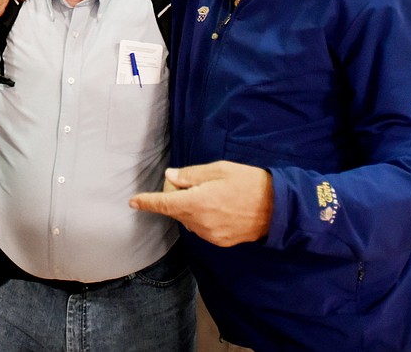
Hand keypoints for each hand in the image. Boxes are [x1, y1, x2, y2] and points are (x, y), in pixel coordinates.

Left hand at [129, 161, 272, 246]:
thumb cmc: (248, 183)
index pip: (163, 203)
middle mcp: (199, 222)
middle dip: (178, 197)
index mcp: (196, 202)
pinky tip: (221, 208)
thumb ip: (191, 175)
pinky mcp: (220, 241)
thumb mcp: (218, 170)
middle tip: (197, 183)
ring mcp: (210, 234)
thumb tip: (171, 177)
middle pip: (176, 210)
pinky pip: (203, 228)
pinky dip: (204, 218)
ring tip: (216, 196)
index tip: (133, 202)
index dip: (147, 202)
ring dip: (192, 208)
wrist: (277, 209)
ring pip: (189, 220)